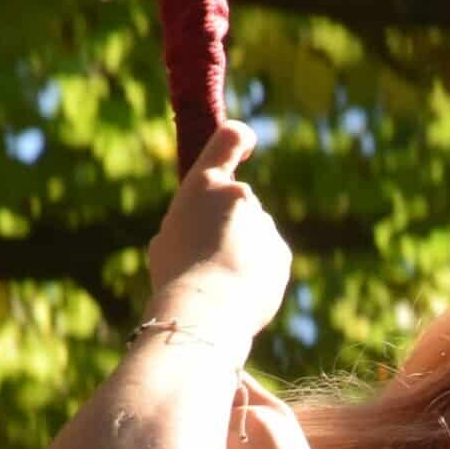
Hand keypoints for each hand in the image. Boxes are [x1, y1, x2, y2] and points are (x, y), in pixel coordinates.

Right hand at [146, 121, 290, 338]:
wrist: (207, 310)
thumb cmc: (176, 276)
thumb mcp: (167, 239)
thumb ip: (191, 224)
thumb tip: (201, 231)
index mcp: (205, 184)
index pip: (229, 138)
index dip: (240, 138)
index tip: (246, 145)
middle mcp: (239, 195)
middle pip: (236, 205)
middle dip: (227, 226)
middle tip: (205, 259)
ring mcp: (264, 224)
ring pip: (252, 237)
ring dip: (241, 254)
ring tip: (219, 283)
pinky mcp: (282, 254)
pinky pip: (267, 262)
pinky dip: (255, 276)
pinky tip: (238, 295)